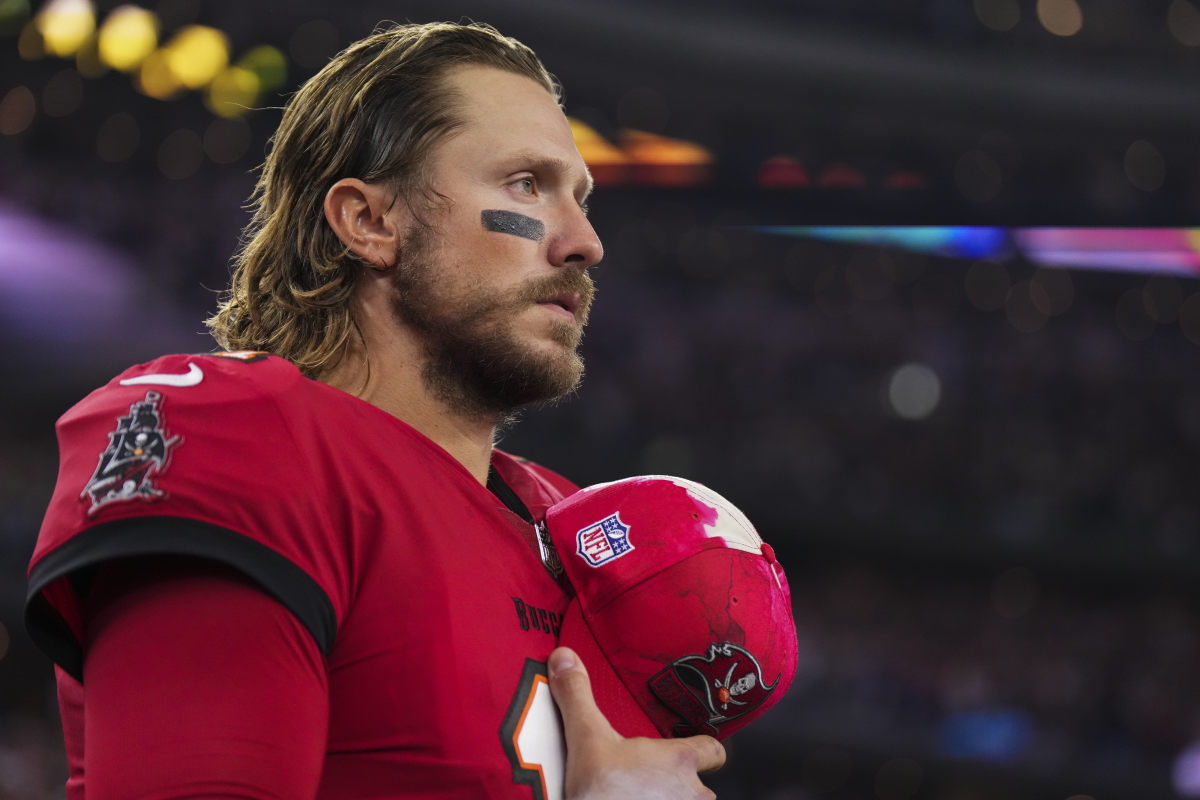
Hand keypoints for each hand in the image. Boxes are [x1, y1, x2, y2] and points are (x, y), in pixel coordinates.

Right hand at [548, 647, 725, 799]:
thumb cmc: (600, 794)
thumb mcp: (585, 739)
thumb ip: (578, 696)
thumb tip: (565, 658)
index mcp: (679, 761)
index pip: (712, 751)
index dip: (702, 749)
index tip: (693, 749)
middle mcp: (692, 794)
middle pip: (701, 787)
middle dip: (679, 786)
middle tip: (650, 783)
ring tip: (642, 797)